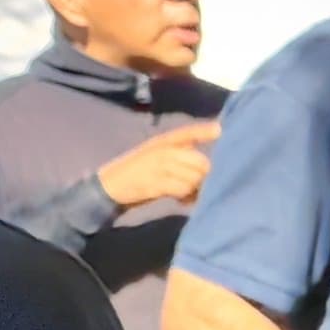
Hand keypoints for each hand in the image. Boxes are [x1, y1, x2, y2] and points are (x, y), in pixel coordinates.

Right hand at [95, 121, 219, 207]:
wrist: (109, 185)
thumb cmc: (138, 171)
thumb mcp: (157, 156)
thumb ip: (180, 156)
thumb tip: (209, 167)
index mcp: (163, 141)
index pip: (187, 133)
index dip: (204, 131)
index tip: (220, 129)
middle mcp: (162, 150)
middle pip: (200, 162)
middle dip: (205, 176)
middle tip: (199, 186)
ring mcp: (158, 166)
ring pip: (194, 177)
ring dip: (196, 189)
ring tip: (187, 194)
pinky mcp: (155, 183)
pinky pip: (183, 190)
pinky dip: (186, 197)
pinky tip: (181, 200)